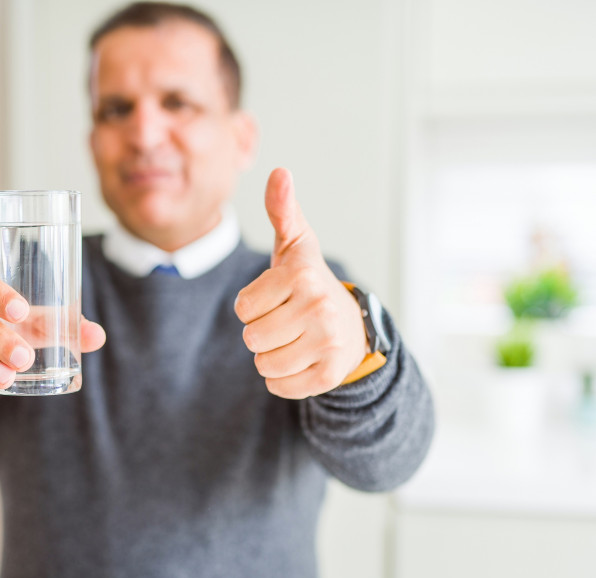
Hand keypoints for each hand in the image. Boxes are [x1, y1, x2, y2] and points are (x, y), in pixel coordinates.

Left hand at [234, 168, 367, 398]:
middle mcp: (318, 307)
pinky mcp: (329, 374)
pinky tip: (301, 360)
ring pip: (264, 365)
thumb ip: (282, 210)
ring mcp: (327, 343)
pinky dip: (283, 379)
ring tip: (293, 340)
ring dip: (270, 357)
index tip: (275, 298)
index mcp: (302, 275)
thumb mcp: (296, 245)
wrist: (354, 326)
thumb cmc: (310, 283)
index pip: (243, 308)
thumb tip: (279, 172)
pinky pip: (279, 386)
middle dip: (261, 333)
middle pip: (251, 339)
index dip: (252, 306)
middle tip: (285, 321)